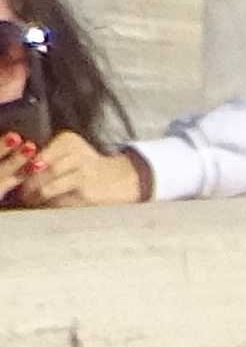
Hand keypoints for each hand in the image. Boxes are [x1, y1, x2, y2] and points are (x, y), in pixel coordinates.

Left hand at [4, 133, 147, 207]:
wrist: (122, 179)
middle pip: (42, 171)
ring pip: (48, 188)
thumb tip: (24, 169)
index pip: (39, 155)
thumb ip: (48, 154)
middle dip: (29, 183)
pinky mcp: (86, 196)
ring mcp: (83, 177)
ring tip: (32, 200)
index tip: (22, 175)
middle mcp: (78, 155)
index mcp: (69, 140)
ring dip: (36, 196)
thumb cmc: (88, 165)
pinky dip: (49, 205)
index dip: (27, 167)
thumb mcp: (70, 149)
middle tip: (23, 191)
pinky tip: (47, 205)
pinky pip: (60, 202)